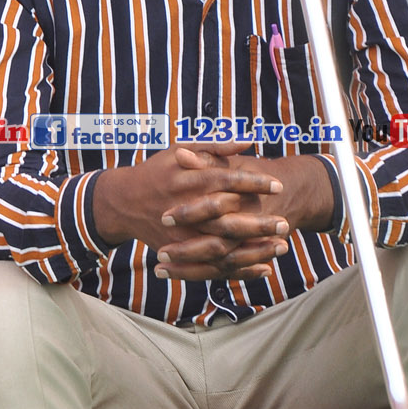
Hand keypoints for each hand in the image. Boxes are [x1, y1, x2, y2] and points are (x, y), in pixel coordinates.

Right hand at [92, 142, 286, 280]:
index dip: (253, 183)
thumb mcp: (180, 150)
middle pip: (228, 218)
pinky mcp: (180, 252)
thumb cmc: (157, 172)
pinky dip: (240, 268)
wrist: (123, 202)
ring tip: (282, 246)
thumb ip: (215, 147)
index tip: (277, 186)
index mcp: (188, 179)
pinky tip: (263, 266)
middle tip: (284, 223)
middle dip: (258, 223)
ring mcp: (182, 234)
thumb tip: (248, 140)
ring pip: (223, 246)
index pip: (226, 180)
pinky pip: (213, 265)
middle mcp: (186, 208)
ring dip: (255, 249)